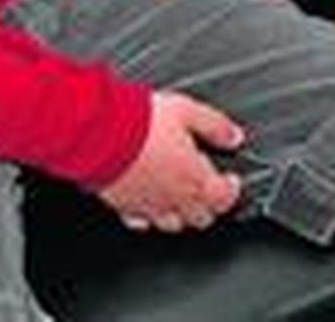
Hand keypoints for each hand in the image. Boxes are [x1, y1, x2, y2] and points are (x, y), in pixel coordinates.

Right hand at [97, 91, 244, 233]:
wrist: (100, 133)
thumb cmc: (140, 122)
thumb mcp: (186, 111)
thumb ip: (214, 125)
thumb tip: (234, 136)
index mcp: (194, 178)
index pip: (224, 199)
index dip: (231, 191)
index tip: (231, 180)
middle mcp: (174, 198)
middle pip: (201, 218)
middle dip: (208, 204)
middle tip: (207, 188)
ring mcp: (148, 206)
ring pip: (173, 224)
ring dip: (181, 213)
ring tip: (180, 195)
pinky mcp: (124, 207)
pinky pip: (141, 221)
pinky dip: (149, 215)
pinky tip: (148, 201)